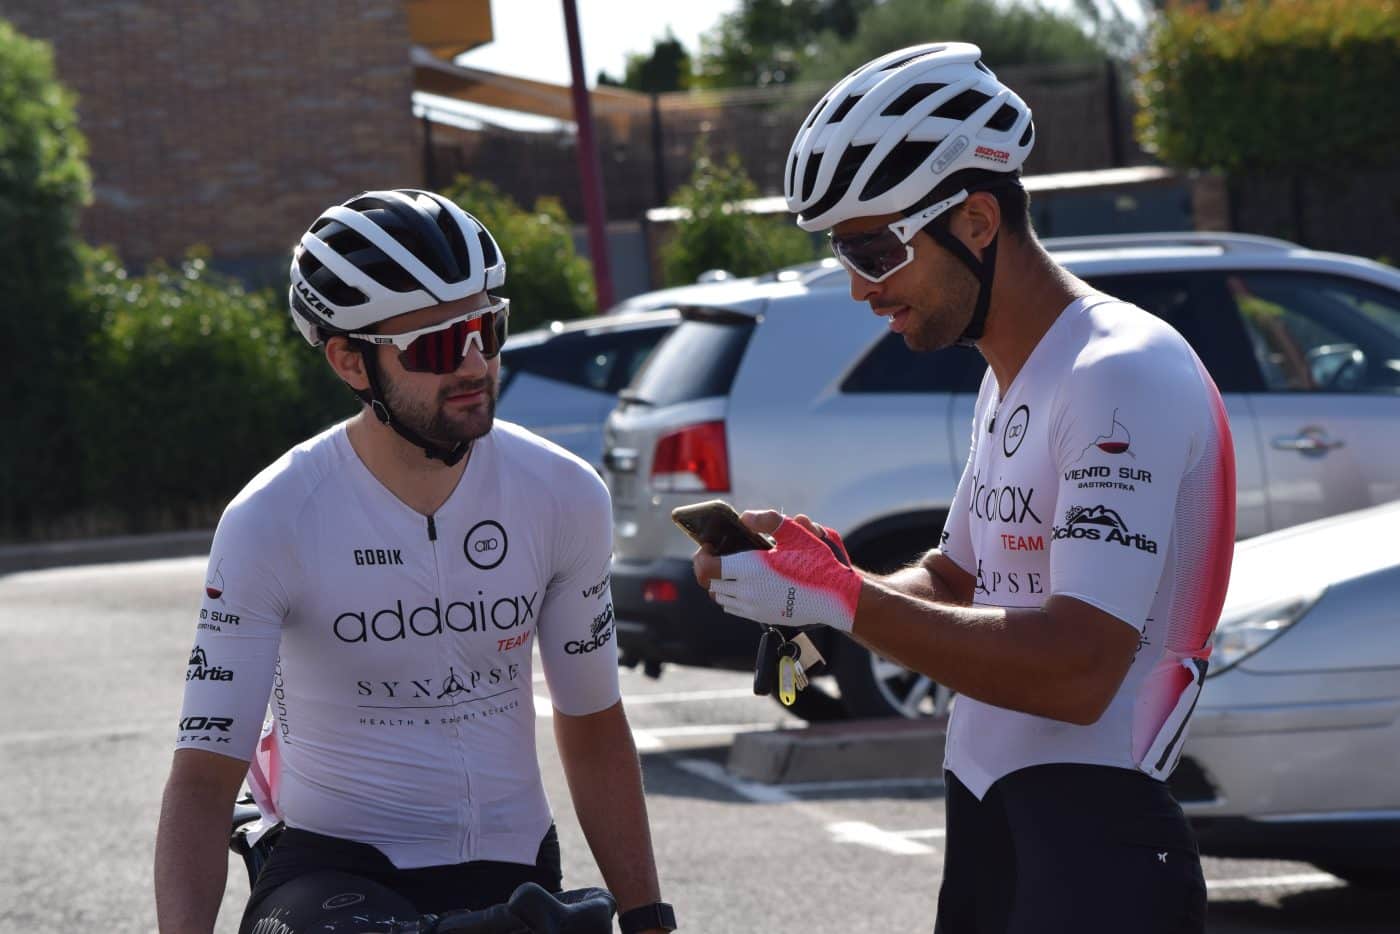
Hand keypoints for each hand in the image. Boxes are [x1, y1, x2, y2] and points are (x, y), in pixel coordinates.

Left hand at [702, 511, 861, 632]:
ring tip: (730, 569)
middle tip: (718, 555)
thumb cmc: (816, 563)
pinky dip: (731, 596)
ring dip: (719, 583)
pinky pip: (734, 609)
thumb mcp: (796, 533)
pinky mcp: (762, 617)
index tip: (709, 546)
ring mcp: (753, 607)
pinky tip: (745, 583)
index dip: (702, 556)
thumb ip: (767, 520)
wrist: (835, 598)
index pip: (707, 568)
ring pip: (720, 598)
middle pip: (709, 583)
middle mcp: (747, 591)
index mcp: (750, 568)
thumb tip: (744, 518)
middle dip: (709, 568)